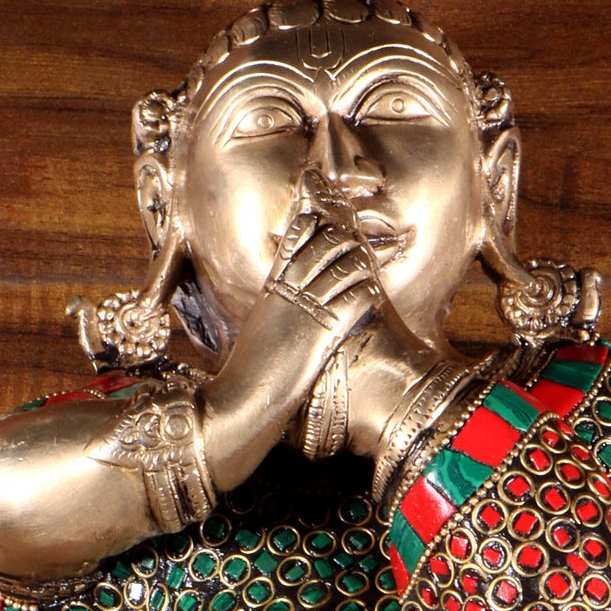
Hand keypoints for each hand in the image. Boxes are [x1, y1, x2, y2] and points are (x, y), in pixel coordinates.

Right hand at [201, 172, 383, 488]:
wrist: (238, 405)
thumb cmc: (248, 377)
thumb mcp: (258, 333)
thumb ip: (275, 313)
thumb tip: (284, 305)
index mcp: (271, 290)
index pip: (295, 238)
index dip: (314, 218)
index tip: (327, 204)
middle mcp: (288, 294)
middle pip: (323, 244)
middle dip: (345, 236)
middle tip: (361, 237)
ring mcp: (304, 312)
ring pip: (342, 268)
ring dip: (360, 264)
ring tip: (369, 266)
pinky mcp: (320, 335)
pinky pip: (350, 301)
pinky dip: (364, 294)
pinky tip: (371, 296)